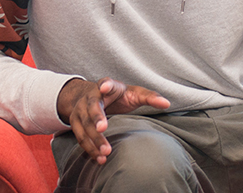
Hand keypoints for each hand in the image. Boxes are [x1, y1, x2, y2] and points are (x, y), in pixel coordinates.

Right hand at [55, 77, 170, 163]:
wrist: (89, 96)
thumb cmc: (117, 95)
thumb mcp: (133, 92)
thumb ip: (149, 97)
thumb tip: (166, 103)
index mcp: (106, 86)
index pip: (105, 84)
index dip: (105, 85)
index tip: (104, 87)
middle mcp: (90, 98)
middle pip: (91, 108)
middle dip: (96, 118)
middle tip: (102, 129)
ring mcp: (80, 111)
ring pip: (84, 126)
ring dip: (93, 139)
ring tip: (105, 152)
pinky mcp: (75, 123)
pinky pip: (80, 137)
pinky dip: (89, 149)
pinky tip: (99, 158)